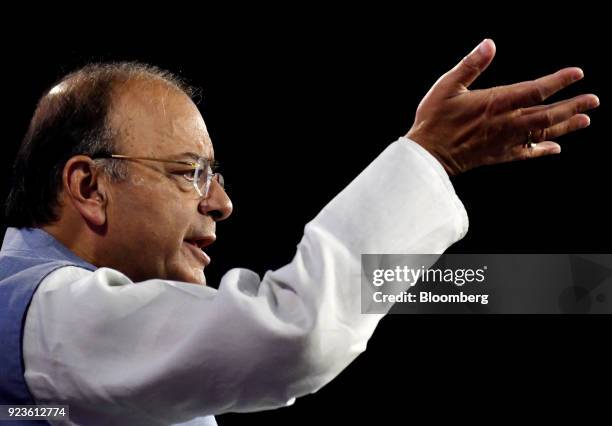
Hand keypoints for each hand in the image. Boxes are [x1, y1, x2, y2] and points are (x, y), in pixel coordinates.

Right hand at [406, 39, 599, 175]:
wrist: (428, 154)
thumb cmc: (435, 119)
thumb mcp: (447, 86)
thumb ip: (470, 65)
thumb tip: (489, 44)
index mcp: (496, 102)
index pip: (535, 89)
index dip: (559, 81)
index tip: (577, 74)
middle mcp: (506, 122)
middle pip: (547, 114)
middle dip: (572, 106)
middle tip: (593, 101)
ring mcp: (504, 140)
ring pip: (542, 133)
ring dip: (566, 126)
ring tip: (585, 120)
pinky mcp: (498, 155)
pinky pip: (527, 153)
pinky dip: (543, 150)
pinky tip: (556, 147)